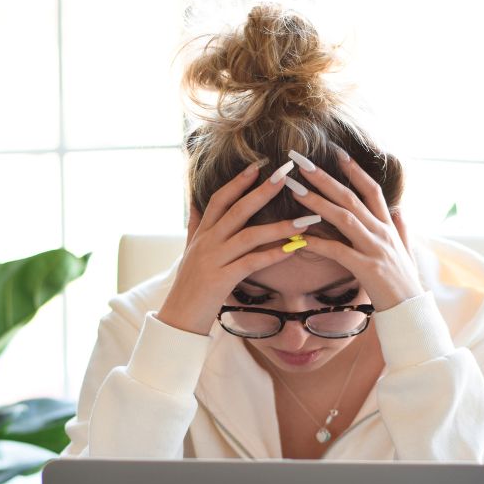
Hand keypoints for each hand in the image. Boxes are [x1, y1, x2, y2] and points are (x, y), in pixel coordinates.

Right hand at [157, 163, 303, 334]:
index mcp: (202, 234)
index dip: (238, 181)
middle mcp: (207, 242)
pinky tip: (293, 249)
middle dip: (262, 191)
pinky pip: (252, 263)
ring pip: (249, 236)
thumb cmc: (189, 286)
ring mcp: (214, 260)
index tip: (257, 165)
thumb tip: (194, 202)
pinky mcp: (222, 279)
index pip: (220, 199)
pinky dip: (273, 254)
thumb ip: (195, 225)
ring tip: (305, 219)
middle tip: (285, 174)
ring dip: (279, 226)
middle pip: (237, 210)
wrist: (178, 318)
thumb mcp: (189, 251)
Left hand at [288, 154, 422, 310]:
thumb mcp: (407, 251)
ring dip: (317, 202)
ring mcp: (375, 249)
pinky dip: (318, 242)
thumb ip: (402, 229)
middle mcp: (382, 233)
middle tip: (301, 162)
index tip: (337, 153)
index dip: (355, 171)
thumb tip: (399, 209)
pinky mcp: (366, 268)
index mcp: (390, 227)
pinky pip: (338, 250)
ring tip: (295, 189)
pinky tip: (299, 236)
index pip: (373, 190)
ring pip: (344, 218)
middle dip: (325, 178)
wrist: (411, 311)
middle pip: (351, 198)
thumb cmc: (405, 283)